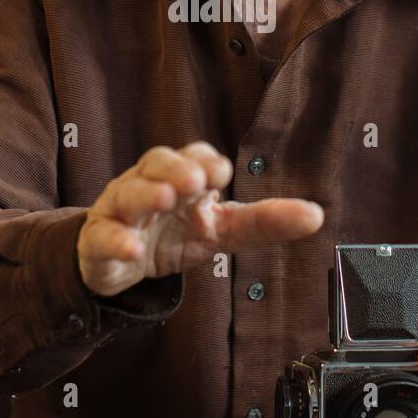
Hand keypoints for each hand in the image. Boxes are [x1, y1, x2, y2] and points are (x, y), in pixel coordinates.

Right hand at [77, 140, 323, 297]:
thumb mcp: (223, 230)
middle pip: (156, 163)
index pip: (193, 156)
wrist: (123, 261)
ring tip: (164, 200)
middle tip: (196, 181)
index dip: (206, 162)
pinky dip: (116, 241)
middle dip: (175, 168)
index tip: (221, 174)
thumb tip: (318, 215)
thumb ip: (264, 223)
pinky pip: (102, 236)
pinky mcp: (99, 241)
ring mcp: (121, 210)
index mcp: (182, 177)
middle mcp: (149, 184)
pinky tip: (132, 250)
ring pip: (127, 192)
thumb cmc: (176, 233)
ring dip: (145, 193)